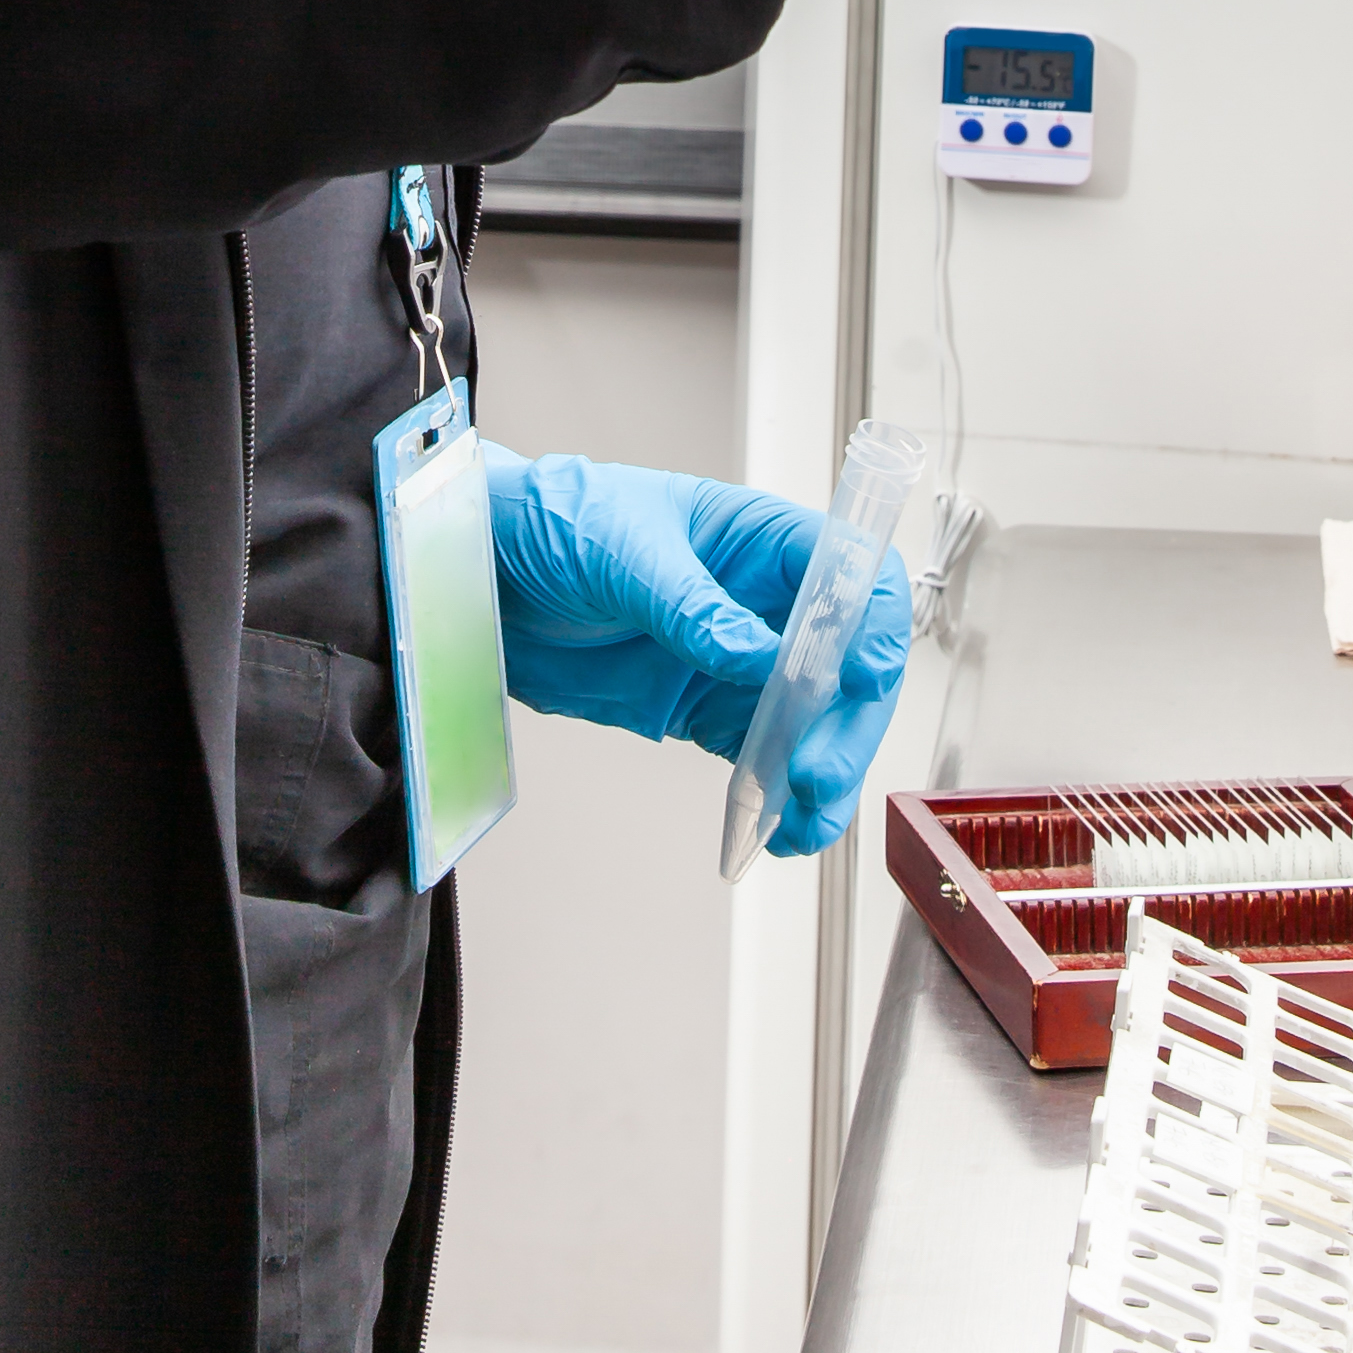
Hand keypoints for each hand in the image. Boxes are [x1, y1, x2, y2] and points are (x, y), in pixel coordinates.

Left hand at [481, 448, 913, 859]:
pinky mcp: (704, 710)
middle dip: (846, 721)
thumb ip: (694, 607)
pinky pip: (759, 758)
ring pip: (812, 722)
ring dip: (821, 772)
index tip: (861, 675)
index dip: (869, 625)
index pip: (849, 575)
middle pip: (844, 664)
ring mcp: (737, 660)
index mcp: (760, 539)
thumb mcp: (624, 551)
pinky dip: (775, 798)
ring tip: (810, 822)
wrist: (483, 575)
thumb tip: (757, 656)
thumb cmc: (556, 521)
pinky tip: (777, 830)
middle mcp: (763, 601)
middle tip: (821, 772)